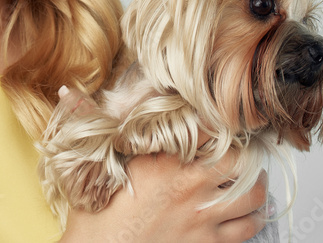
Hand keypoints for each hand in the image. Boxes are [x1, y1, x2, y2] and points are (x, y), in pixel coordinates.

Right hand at [55, 88, 268, 242]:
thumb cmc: (95, 220)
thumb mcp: (90, 167)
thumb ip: (86, 124)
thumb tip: (69, 92)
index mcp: (163, 161)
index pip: (206, 129)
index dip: (216, 121)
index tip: (217, 120)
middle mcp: (189, 187)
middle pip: (240, 160)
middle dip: (241, 154)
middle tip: (236, 151)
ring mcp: (201, 218)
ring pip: (252, 195)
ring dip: (253, 185)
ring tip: (246, 179)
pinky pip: (247, 229)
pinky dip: (252, 218)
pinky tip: (244, 212)